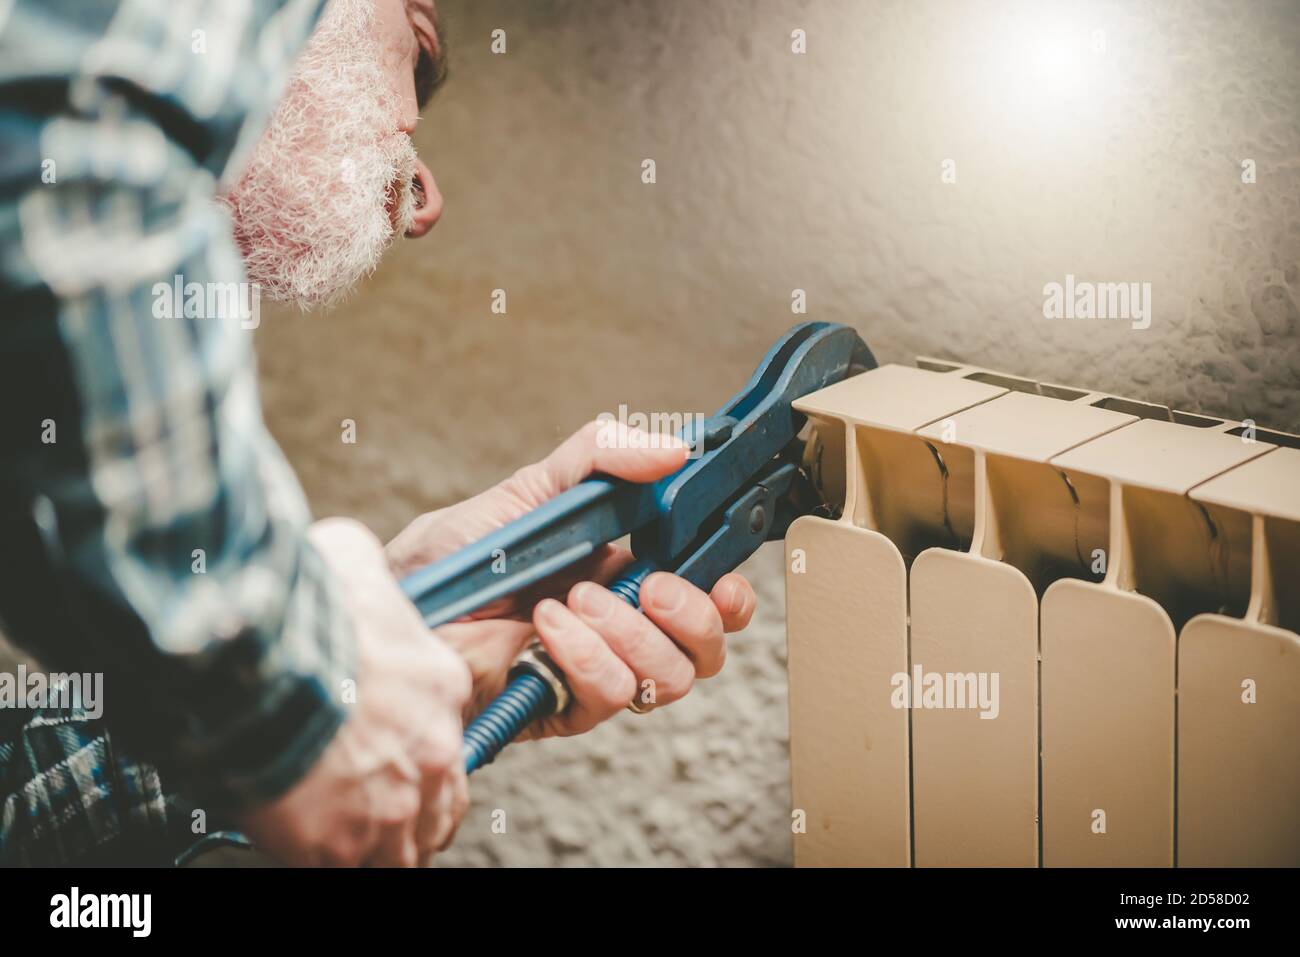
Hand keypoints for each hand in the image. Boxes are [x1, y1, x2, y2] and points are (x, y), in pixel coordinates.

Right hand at [237, 518, 470, 865]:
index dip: (416, 728)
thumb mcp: (347, 558)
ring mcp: (392, 803)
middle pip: (443, 793)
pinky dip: (337, 861)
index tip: (386, 730)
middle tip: (382, 798)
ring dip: (386, 841)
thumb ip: (363, 564)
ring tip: (356, 835)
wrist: (255, 668)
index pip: (447, 716)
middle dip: (417, 799)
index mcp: (440, 682)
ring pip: (408, 844)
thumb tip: (352, 553)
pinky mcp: (340, 845)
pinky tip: (315, 847)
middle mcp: (431, 748)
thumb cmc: (301, 612)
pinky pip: (352, 868)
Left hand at [385, 421, 756, 736]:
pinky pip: (614, 694)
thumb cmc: (455, 555)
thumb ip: (599, 456)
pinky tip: (545, 628)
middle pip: (708, 645)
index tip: (723, 572)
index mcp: (628, 571)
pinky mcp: (567, 706)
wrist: (396, 609)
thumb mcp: (531, 488)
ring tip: (574, 600)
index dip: (732, 589)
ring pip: (672, 676)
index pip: (711, 592)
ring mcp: (598, 670)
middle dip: (694, 612)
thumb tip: (673, 447)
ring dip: (630, 633)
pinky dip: (587, 655)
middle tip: (651, 584)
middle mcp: (623, 626)